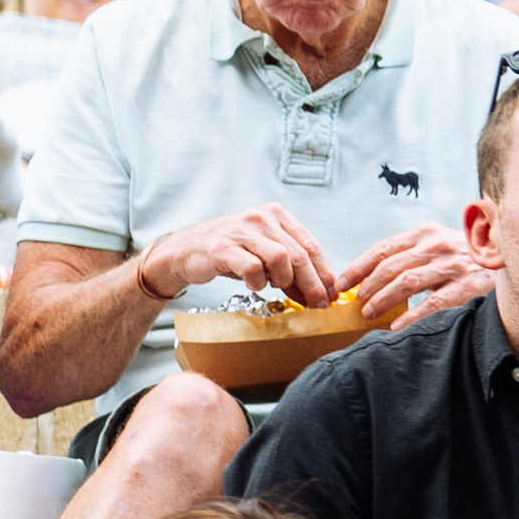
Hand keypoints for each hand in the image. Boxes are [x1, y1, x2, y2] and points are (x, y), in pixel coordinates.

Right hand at [134, 200, 339, 309]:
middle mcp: (260, 217)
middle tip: (318, 304)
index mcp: (276, 215)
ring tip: (276, 287)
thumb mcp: (264, 252)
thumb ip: (290, 266)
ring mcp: (241, 230)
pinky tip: (254, 285)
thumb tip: (318, 292)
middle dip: (313, 284)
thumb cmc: (230, 252)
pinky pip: (252, 268)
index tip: (331, 293)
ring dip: (284, 281)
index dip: (324, 271)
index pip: (310, 244)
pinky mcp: (223, 247)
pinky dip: (258, 282)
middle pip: (299, 254)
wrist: (187, 250)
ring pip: (281, 258)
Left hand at [338, 221, 489, 329]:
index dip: (358, 266)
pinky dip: (413, 315)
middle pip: (390, 266)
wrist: (511, 256)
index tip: (341, 282)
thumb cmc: (468, 255)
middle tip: (356, 303)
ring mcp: (452, 265)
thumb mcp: (440, 242)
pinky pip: (434, 303)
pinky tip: (398, 326)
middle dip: (367, 287)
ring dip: (383, 299)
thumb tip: (374, 275)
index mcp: (425, 232)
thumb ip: (412, 253)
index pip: (382, 248)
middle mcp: (437, 245)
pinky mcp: (467, 285)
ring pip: (407, 282)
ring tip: (370, 313)